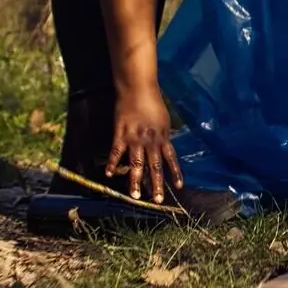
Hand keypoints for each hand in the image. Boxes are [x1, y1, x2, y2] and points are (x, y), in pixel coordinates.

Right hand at [106, 84, 183, 202]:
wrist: (137, 87)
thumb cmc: (152, 100)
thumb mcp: (164, 118)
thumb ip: (164, 133)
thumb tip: (166, 141)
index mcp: (163, 137)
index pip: (171, 158)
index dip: (175, 173)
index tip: (179, 187)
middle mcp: (150, 141)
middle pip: (155, 166)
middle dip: (157, 184)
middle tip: (157, 200)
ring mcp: (135, 139)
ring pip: (136, 164)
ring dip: (136, 181)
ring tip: (135, 196)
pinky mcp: (120, 134)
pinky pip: (116, 152)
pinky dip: (112, 163)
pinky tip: (108, 174)